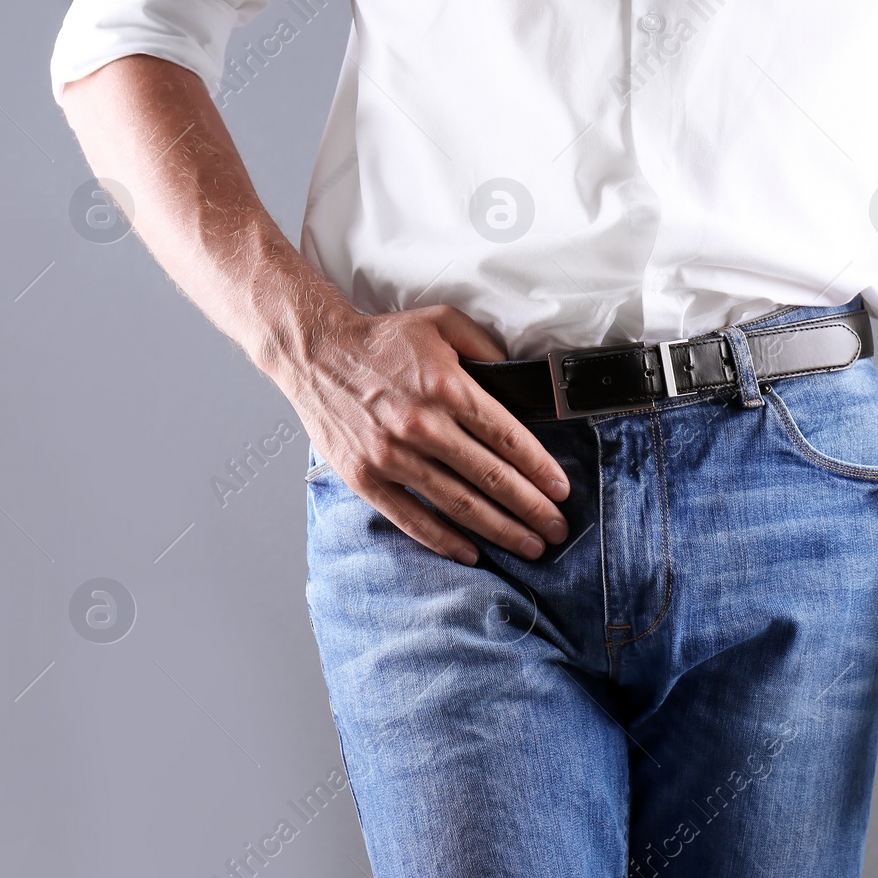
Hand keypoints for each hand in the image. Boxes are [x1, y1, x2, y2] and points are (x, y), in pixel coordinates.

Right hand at [278, 302, 569, 563]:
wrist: (315, 353)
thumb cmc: (382, 340)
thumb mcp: (444, 324)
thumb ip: (488, 350)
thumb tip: (524, 383)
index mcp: (447, 387)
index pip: (508, 437)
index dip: (540, 468)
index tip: (561, 490)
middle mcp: (422, 425)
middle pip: (491, 476)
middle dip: (531, 507)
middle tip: (557, 527)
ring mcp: (392, 456)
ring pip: (459, 503)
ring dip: (500, 529)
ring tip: (529, 545)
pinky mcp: (366, 478)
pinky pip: (412, 518)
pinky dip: (445, 540)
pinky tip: (473, 552)